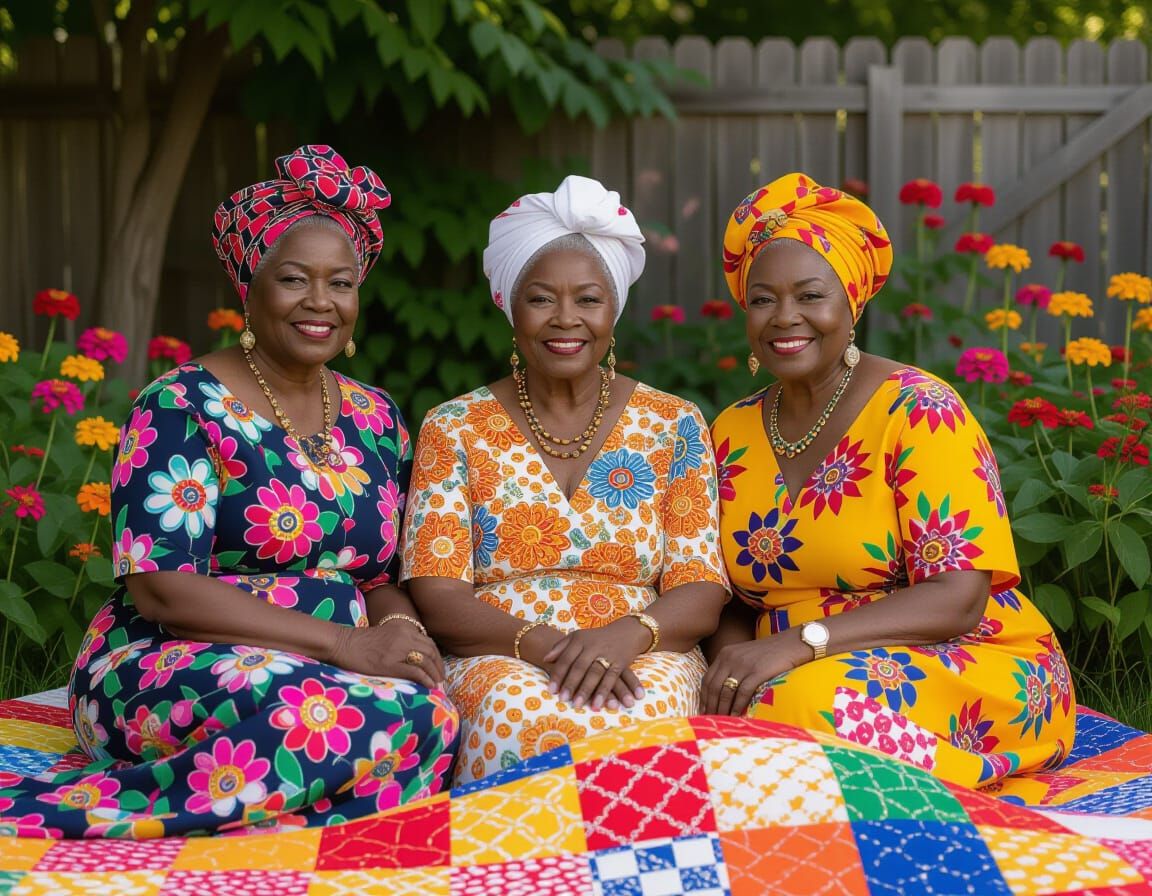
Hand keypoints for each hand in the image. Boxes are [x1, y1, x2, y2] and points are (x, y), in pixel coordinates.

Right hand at [329, 623, 445, 689]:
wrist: (343, 644)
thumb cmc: (362, 642)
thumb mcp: (388, 634)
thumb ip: (403, 641)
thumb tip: (417, 656)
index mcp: (404, 628)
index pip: (428, 642)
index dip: (437, 656)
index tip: (438, 667)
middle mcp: (404, 637)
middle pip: (430, 651)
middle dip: (438, 666)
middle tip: (441, 678)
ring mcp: (397, 650)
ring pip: (425, 661)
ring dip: (434, 674)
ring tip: (437, 683)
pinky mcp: (390, 664)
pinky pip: (414, 671)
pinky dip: (425, 679)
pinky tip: (429, 685)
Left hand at [540, 623, 647, 710]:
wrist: (626, 632)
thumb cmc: (597, 638)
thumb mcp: (578, 637)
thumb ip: (560, 647)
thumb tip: (545, 659)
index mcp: (579, 640)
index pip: (566, 658)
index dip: (558, 674)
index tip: (551, 690)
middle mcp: (592, 646)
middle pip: (579, 667)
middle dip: (570, 684)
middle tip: (563, 699)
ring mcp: (607, 654)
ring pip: (595, 673)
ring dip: (586, 690)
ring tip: (578, 705)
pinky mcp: (620, 662)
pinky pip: (611, 678)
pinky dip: (604, 692)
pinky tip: (598, 704)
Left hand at [700, 633, 804, 715]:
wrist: (791, 644)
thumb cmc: (768, 653)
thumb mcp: (744, 656)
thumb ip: (731, 669)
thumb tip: (721, 693)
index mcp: (725, 654)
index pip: (707, 679)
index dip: (704, 697)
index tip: (703, 710)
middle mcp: (730, 658)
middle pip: (714, 686)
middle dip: (710, 706)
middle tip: (710, 720)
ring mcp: (744, 664)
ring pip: (726, 691)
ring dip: (722, 709)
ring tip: (721, 721)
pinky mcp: (758, 671)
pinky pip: (743, 692)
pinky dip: (737, 706)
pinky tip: (736, 716)